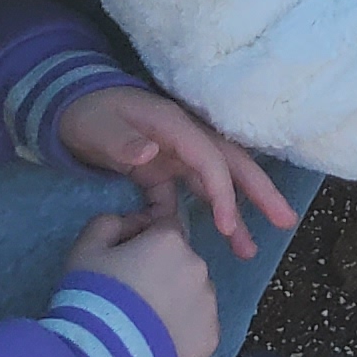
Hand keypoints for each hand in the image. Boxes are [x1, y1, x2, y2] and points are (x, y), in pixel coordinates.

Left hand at [60, 85, 297, 259]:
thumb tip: (150, 151)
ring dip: (236, 213)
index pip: (210, 160)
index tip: (226, 226)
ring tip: (249, 249)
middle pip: (232, 165)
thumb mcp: (98, 126)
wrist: (70, 107)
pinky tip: (211, 240)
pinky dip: (203, 214)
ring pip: (218, 183)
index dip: (223, 192)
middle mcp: (186, 138)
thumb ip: (121, 140)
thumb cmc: (87, 114)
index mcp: (175, 126)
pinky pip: (192, 193)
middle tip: (286, 222)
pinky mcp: (166, 168)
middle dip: (260, 194)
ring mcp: (178, 154)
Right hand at [65, 207, 216, 356]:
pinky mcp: (211, 336)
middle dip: (163, 274)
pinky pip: (200, 326)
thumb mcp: (86, 248)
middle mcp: (198, 266)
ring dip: (176, 302)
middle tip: (133, 299)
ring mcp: (209, 303)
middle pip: (182, 263)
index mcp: (171, 240)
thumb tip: (135, 222)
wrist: (101, 355)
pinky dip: (184, 332)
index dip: (145, 246)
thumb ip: (111, 223)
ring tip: (145, 324)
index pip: (164, 231)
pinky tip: (158, 341)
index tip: (128, 268)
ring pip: (194, 294)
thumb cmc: (91, 297)